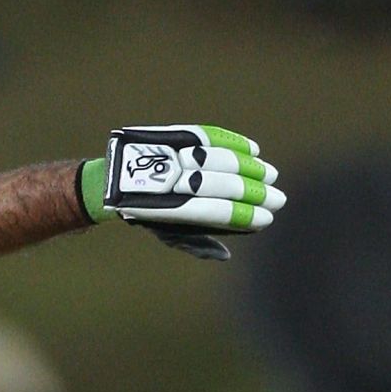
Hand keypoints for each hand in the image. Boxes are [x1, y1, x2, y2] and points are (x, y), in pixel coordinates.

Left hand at [84, 125, 284, 260]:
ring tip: (269, 174)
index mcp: (172, 213)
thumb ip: (197, 244)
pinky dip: (234, 142)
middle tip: (278, 198)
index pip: (218, 213)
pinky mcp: (173, 136)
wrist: (112, 182)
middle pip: (223, 186)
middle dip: (256, 192)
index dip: (246, 215)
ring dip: (250, 167)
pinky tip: (254, 149)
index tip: (268, 218)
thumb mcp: (167, 235)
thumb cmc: (147, 213)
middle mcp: (172, 184)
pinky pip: (209, 136)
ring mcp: (174, 158)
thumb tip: (227, 255)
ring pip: (219, 159)